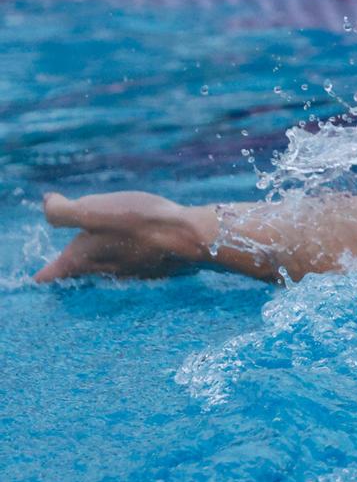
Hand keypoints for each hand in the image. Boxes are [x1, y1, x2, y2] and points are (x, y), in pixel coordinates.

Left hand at [34, 191, 213, 282]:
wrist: (193, 237)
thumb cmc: (141, 222)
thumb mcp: (91, 211)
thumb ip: (61, 211)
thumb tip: (49, 203)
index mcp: (86, 258)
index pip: (56, 271)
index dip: (46, 273)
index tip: (39, 279)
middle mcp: (108, 269)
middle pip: (81, 273)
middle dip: (71, 271)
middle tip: (61, 271)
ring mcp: (134, 271)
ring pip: (107, 271)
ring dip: (98, 267)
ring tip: (94, 261)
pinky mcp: (157, 267)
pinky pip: (133, 266)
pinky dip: (126, 260)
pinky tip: (134, 252)